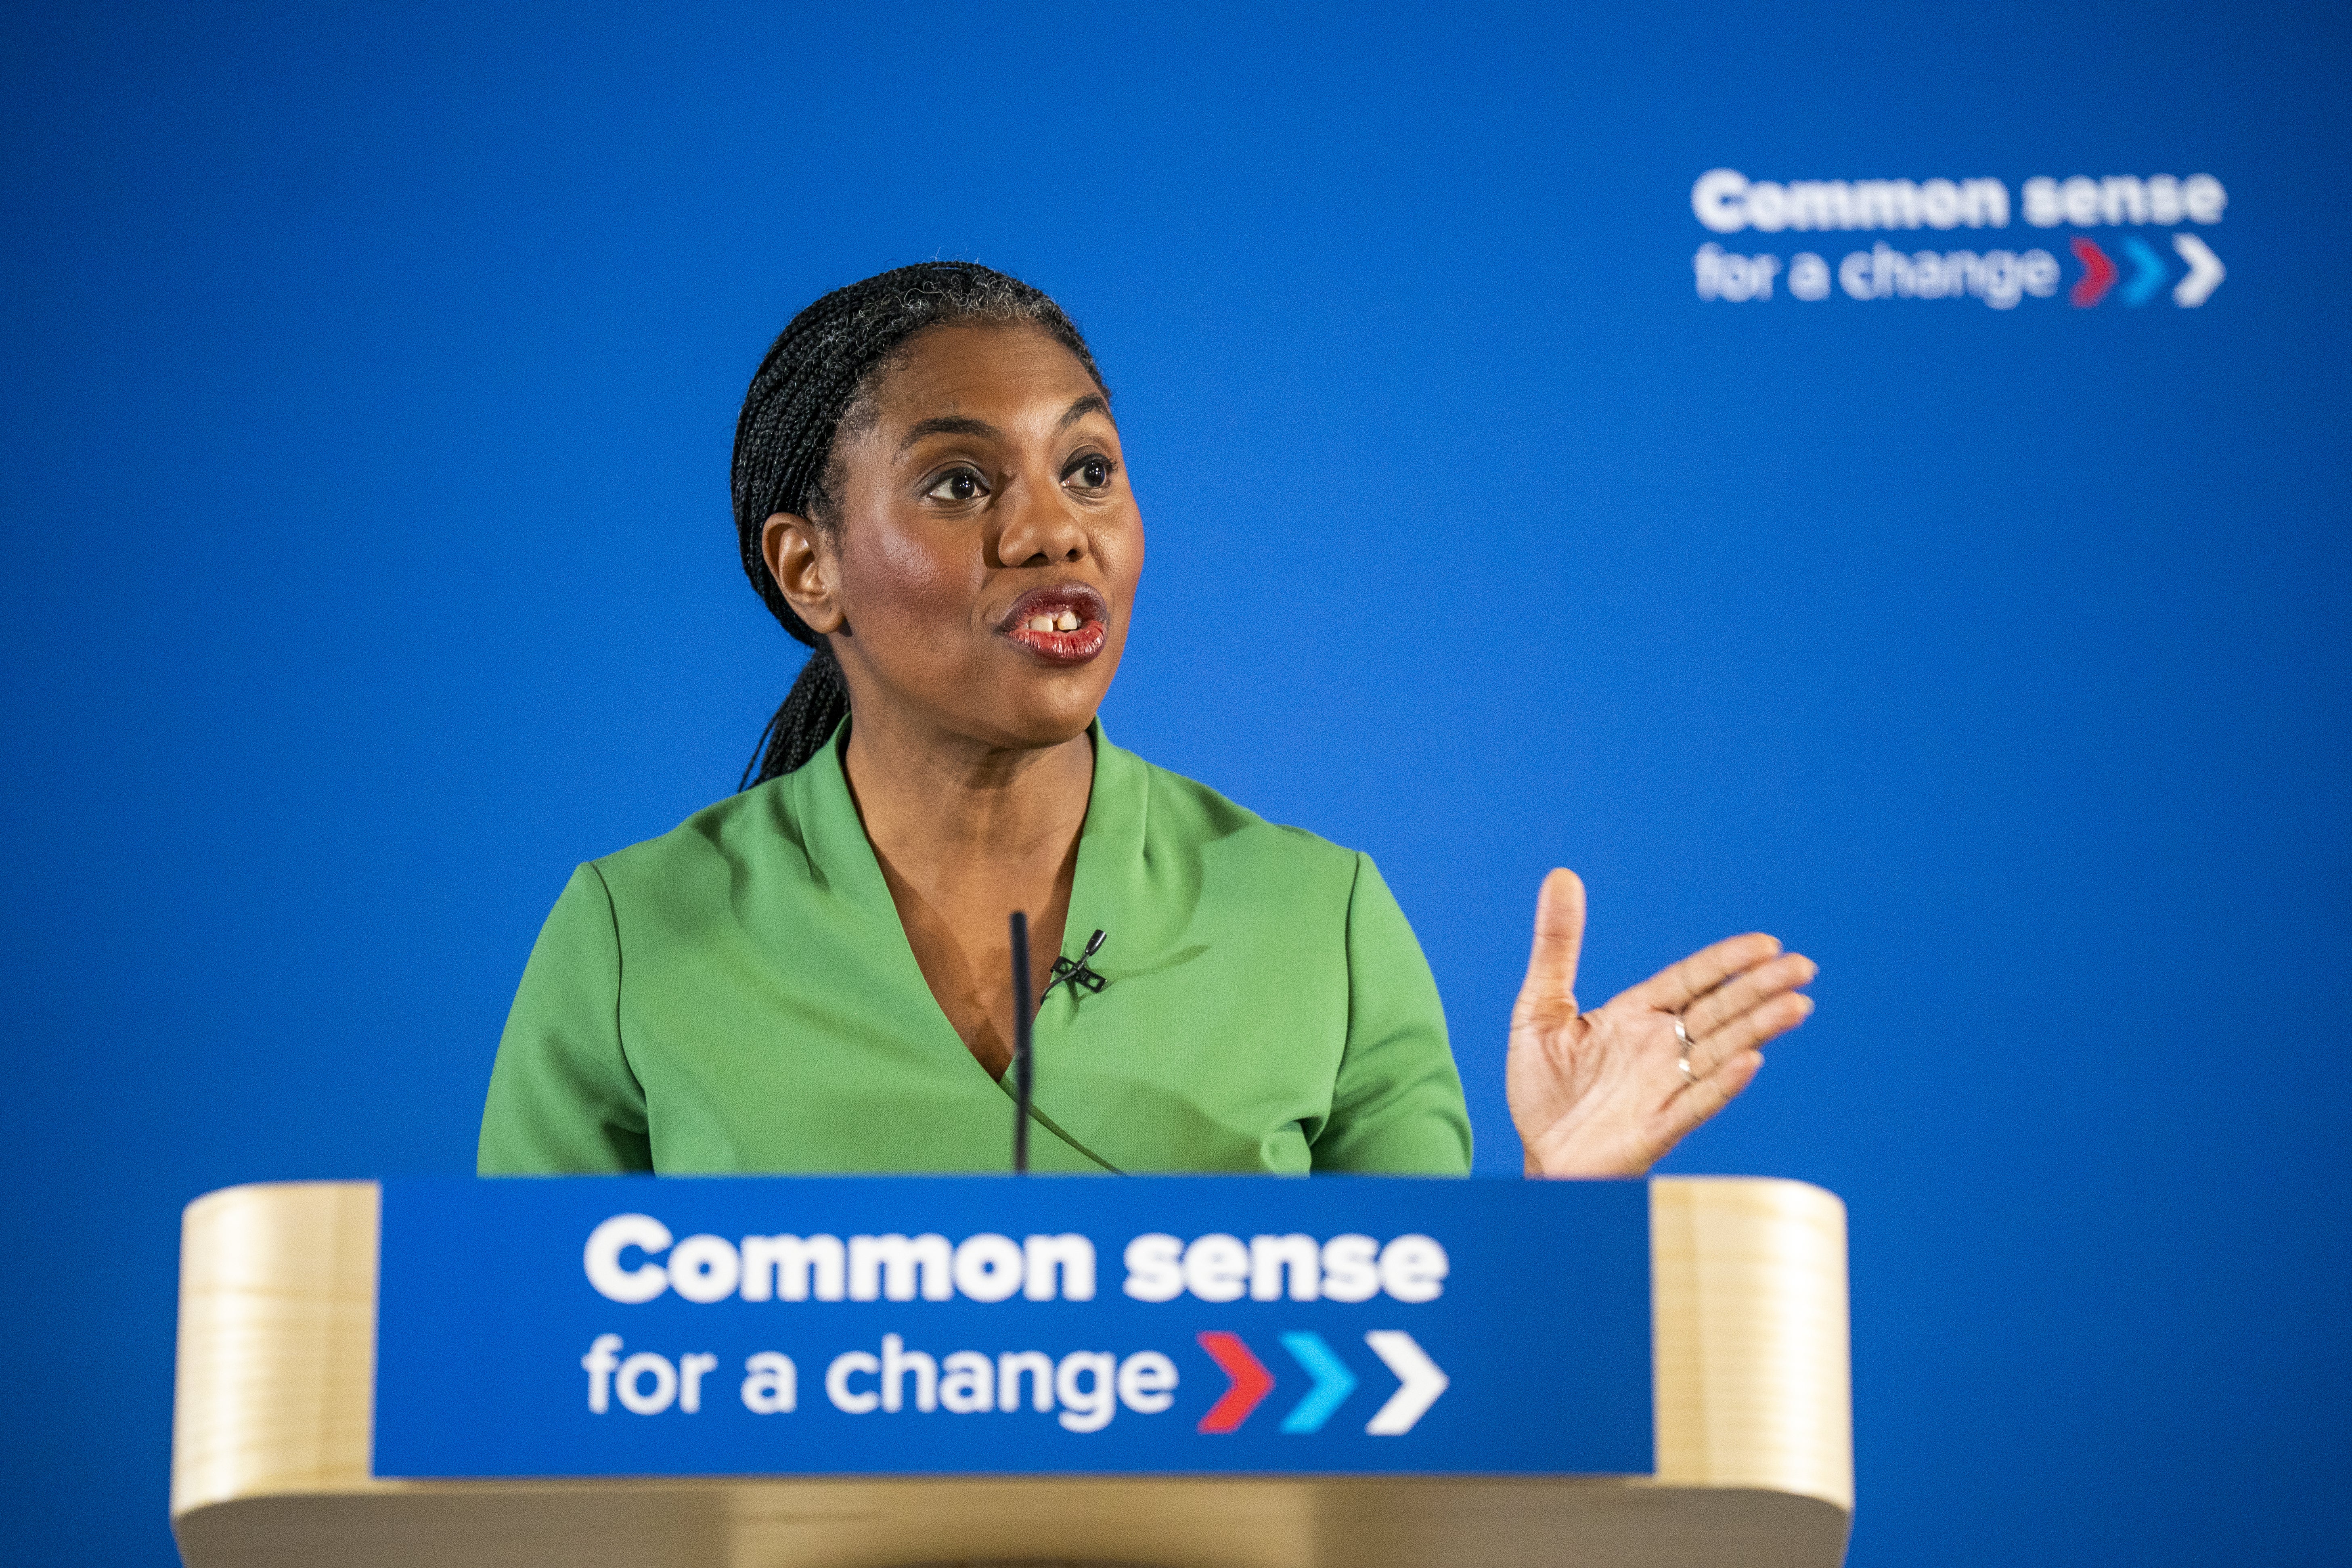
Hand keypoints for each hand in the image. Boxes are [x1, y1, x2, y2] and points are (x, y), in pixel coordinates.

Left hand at [1507, 869, 1816, 1177]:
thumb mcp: (1539, 1006)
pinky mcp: (1658, 1128)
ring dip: (1758, 1028)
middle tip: (1802, 966)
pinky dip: (1723, 1082)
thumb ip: (1556, 945)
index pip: (1691, 980)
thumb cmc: (1543, 1089)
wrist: (1537, 1156)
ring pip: (1721, 1051)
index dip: (1727, 961)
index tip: (1766, 942)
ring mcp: (1664, 1088)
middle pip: (1718, 1010)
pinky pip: (1697, 1102)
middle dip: (1759, 988)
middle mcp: (1659, 1049)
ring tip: (1796, 1005)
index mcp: (1636, 1017)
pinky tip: (1750, 1061)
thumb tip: (1561, 876)